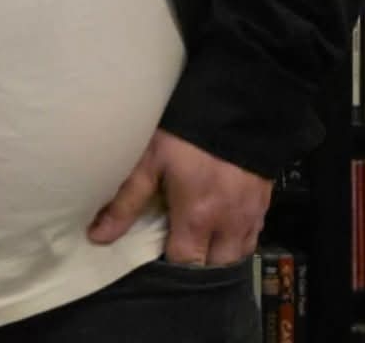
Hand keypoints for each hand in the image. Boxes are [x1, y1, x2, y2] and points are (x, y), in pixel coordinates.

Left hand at [87, 128, 271, 265]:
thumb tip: (98, 236)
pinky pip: (254, 232)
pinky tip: (222, 219)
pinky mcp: (265, 199)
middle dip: (197, 263)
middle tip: (177, 243)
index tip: (156, 251)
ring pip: (238, 253)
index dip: (169, 263)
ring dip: (220, 252)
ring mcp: (251, 212)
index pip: (186, 264)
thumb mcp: (149, 158)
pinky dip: (238, 235)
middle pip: (215, 266)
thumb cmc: (185, 127)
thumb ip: (126, 201)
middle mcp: (229, 223)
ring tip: (200, 235)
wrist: (235, 98)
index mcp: (198, 217)